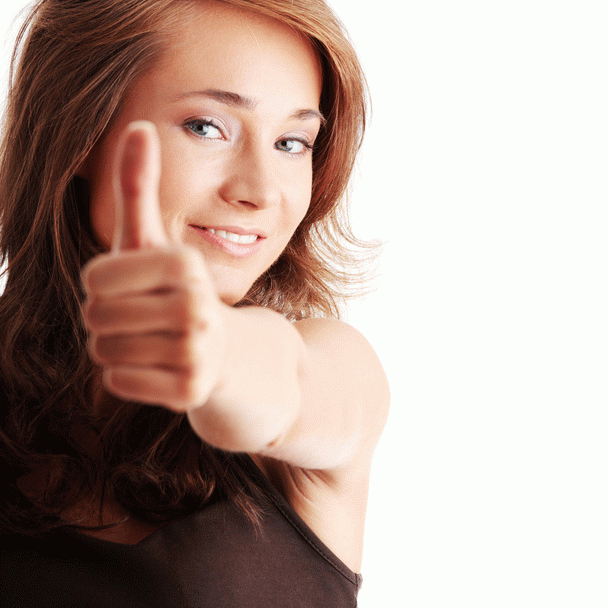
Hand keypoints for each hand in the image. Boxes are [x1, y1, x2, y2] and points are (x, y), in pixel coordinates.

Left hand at [82, 121, 224, 410]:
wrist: (227, 353)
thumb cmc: (178, 290)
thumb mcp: (156, 240)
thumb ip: (140, 185)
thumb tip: (138, 124)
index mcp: (185, 265)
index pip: (94, 279)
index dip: (103, 284)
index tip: (135, 286)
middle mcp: (196, 308)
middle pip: (96, 315)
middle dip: (108, 316)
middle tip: (142, 316)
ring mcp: (196, 352)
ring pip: (104, 350)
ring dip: (117, 346)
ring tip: (150, 339)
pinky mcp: (190, 391)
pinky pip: (119, 381)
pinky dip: (128, 375)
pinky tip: (156, 366)